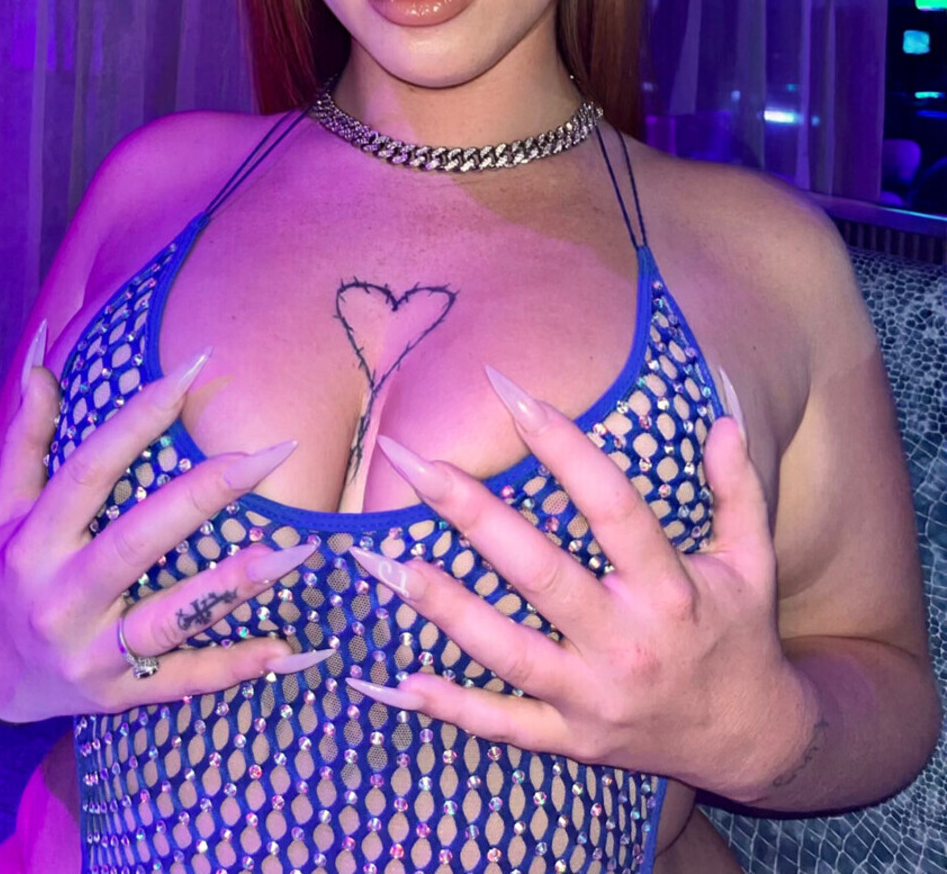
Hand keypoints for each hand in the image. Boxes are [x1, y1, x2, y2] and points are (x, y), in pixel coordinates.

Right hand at [0, 325, 330, 722]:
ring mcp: (91, 652)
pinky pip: (184, 681)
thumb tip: (42, 360)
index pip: (90, 471)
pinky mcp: (119, 694)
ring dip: (234, 586)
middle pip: (138, 539)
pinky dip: (235, 668)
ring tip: (297, 551)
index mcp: (34, 542)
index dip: (139, 418)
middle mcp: (60, 597)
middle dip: (206, 494)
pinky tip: (286, 648)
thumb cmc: (10, 572)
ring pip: (170, 617)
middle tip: (271, 452)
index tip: (194, 368)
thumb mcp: (6, 509)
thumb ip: (27, 436)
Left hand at [344, 366, 813, 802]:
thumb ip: (737, 488)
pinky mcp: (572, 740)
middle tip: (417, 465)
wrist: (750, 744)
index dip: (563, 446)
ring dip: (445, 608)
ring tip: (387, 564)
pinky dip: (452, 707)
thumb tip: (723, 414)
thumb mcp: (752, 560)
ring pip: (508, 652)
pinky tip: (397, 680)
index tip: (512, 393)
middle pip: (541, 573)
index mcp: (671, 589)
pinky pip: (503, 726)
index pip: (611, 506)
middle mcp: (628, 642)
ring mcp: (595, 698)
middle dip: (474, 516)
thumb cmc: (739, 635)